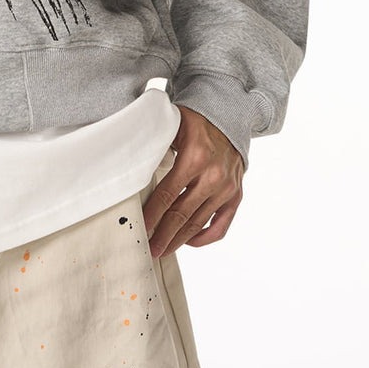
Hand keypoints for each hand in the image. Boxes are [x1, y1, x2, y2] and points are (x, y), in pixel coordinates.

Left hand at [142, 106, 243, 258]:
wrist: (229, 118)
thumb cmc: (195, 122)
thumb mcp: (174, 125)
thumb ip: (158, 145)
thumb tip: (133, 166)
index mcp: (195, 157)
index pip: (168, 194)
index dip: (154, 214)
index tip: (142, 228)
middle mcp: (214, 176)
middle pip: (183, 213)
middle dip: (164, 234)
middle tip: (150, 249)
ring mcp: (227, 188)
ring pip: (199, 222)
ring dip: (180, 239)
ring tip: (164, 249)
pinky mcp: (235, 195)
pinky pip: (221, 225)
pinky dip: (205, 237)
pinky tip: (189, 241)